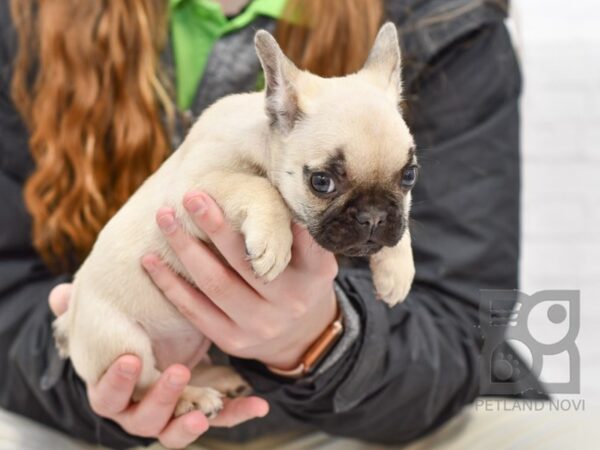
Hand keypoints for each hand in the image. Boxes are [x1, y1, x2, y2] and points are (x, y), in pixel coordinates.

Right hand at [49, 284, 268, 448]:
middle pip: (144, 420)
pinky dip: (238, 414)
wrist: (165, 343)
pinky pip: (220, 421)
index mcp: (115, 391)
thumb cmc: (132, 330)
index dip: (117, 382)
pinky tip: (260, 405)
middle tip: (178, 371)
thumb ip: (86, 309)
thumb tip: (58, 296)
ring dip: (190, 422)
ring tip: (207, 409)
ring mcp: (172, 416)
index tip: (131, 358)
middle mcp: (140, 410)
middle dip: (160, 399)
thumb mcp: (114, 316)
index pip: (108, 397)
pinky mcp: (202, 411)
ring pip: (175, 432)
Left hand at [142, 191, 338, 369]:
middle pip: (244, 260)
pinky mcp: (233, 341)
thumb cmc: (300, 280)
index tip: (238, 196)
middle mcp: (289, 303)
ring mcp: (259, 326)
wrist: (300, 335)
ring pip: (215, 284)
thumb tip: (276, 193)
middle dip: (214, 226)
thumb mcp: (315, 257)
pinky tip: (150, 260)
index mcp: (314, 276)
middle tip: (192, 196)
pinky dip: (170, 285)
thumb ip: (299, 232)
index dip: (266, 222)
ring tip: (165, 219)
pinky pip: (196, 311)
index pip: (293, 243)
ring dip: (185, 249)